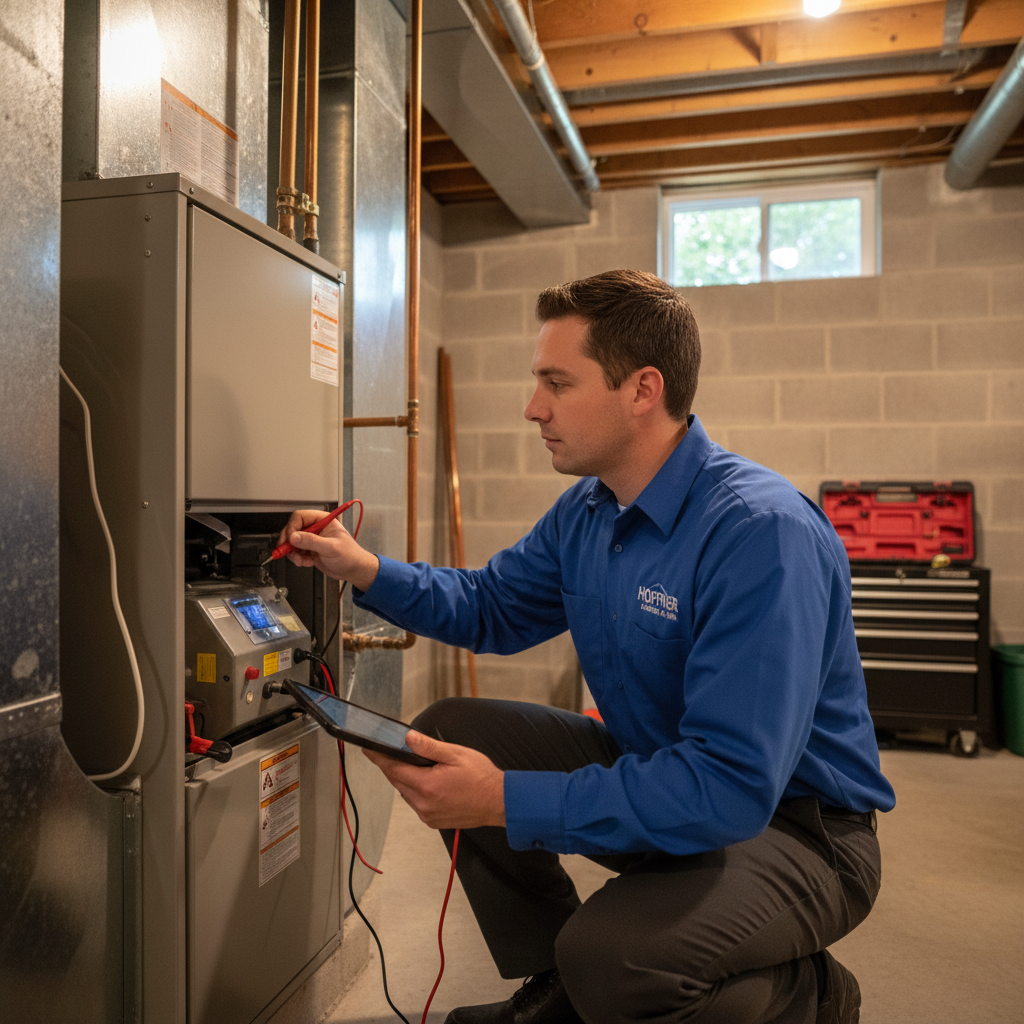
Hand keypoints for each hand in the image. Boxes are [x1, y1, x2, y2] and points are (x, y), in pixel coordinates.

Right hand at [276, 509, 379, 588]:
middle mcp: (316, 528)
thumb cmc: (350, 556)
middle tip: (287, 551)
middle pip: (293, 529)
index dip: (292, 527)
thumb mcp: (331, 548)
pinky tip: (306, 562)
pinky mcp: (309, 550)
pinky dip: (297, 558)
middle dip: (289, 542)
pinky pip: (296, 552)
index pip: (300, 517)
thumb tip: (294, 537)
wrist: (353, 570)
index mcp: (323, 520)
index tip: (291, 540)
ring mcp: (312, 539)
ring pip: (292, 542)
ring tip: (301, 560)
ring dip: (293, 552)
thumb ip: (311, 541)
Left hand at [363, 731, 505, 829]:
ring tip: (419, 766)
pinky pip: (416, 803)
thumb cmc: (481, 777)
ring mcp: (427, 815)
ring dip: (407, 780)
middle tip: (395, 753)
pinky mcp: (432, 821)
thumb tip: (408, 738)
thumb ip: (429, 747)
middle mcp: (424, 804)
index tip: (368, 750)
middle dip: (395, 767)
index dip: (379, 758)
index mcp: (427, 786)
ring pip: (406, 793)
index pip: (393, 769)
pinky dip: (417, 792)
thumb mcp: (456, 754)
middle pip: (398, 782)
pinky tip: (429, 782)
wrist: (499, 802)